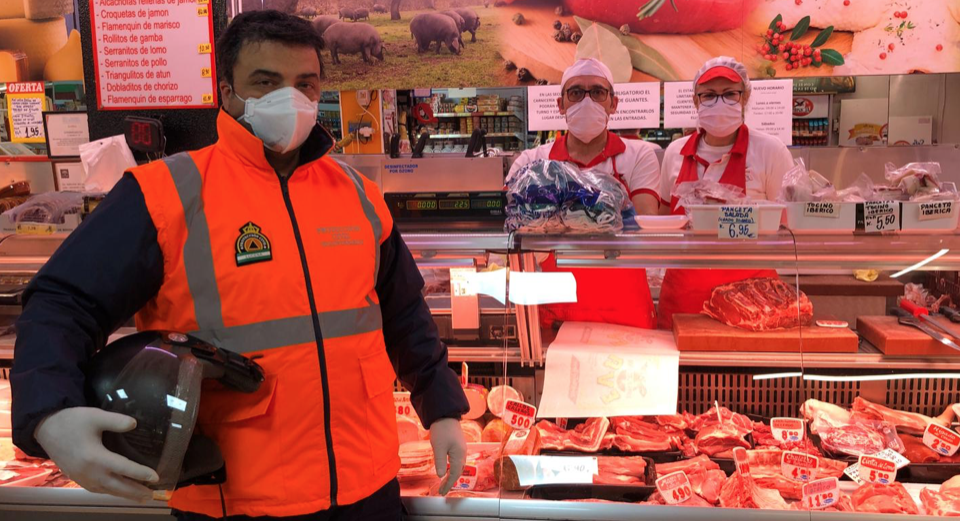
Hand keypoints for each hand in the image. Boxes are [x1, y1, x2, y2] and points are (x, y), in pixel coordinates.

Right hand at [35, 407, 159, 501]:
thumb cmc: (72, 421)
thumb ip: (116, 420)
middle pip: (117, 485)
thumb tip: (134, 424)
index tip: (156, 478)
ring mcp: (82, 477)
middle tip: (152, 495)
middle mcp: (89, 471)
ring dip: (124, 494)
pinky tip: (119, 491)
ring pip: (107, 490)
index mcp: (95, 457)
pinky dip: (110, 492)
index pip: (123, 468)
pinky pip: (97, 489)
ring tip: (140, 497)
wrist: (46, 429)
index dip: (141, 473)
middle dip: (135, 491)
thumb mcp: (94, 416)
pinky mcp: (76, 478)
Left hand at [429, 417, 465, 495]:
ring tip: (445, 482)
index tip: (442, 492)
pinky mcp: (458, 445)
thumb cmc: (442, 430)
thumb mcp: (438, 447)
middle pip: (458, 471)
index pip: (455, 474)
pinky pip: (457, 460)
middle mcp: (462, 453)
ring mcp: (461, 448)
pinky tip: (448, 468)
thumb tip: (441, 476)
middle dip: (451, 481)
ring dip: (452, 475)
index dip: (448, 484)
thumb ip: (440, 462)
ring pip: (458, 466)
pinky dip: (453, 468)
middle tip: (442, 490)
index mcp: (459, 455)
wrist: (445, 414)